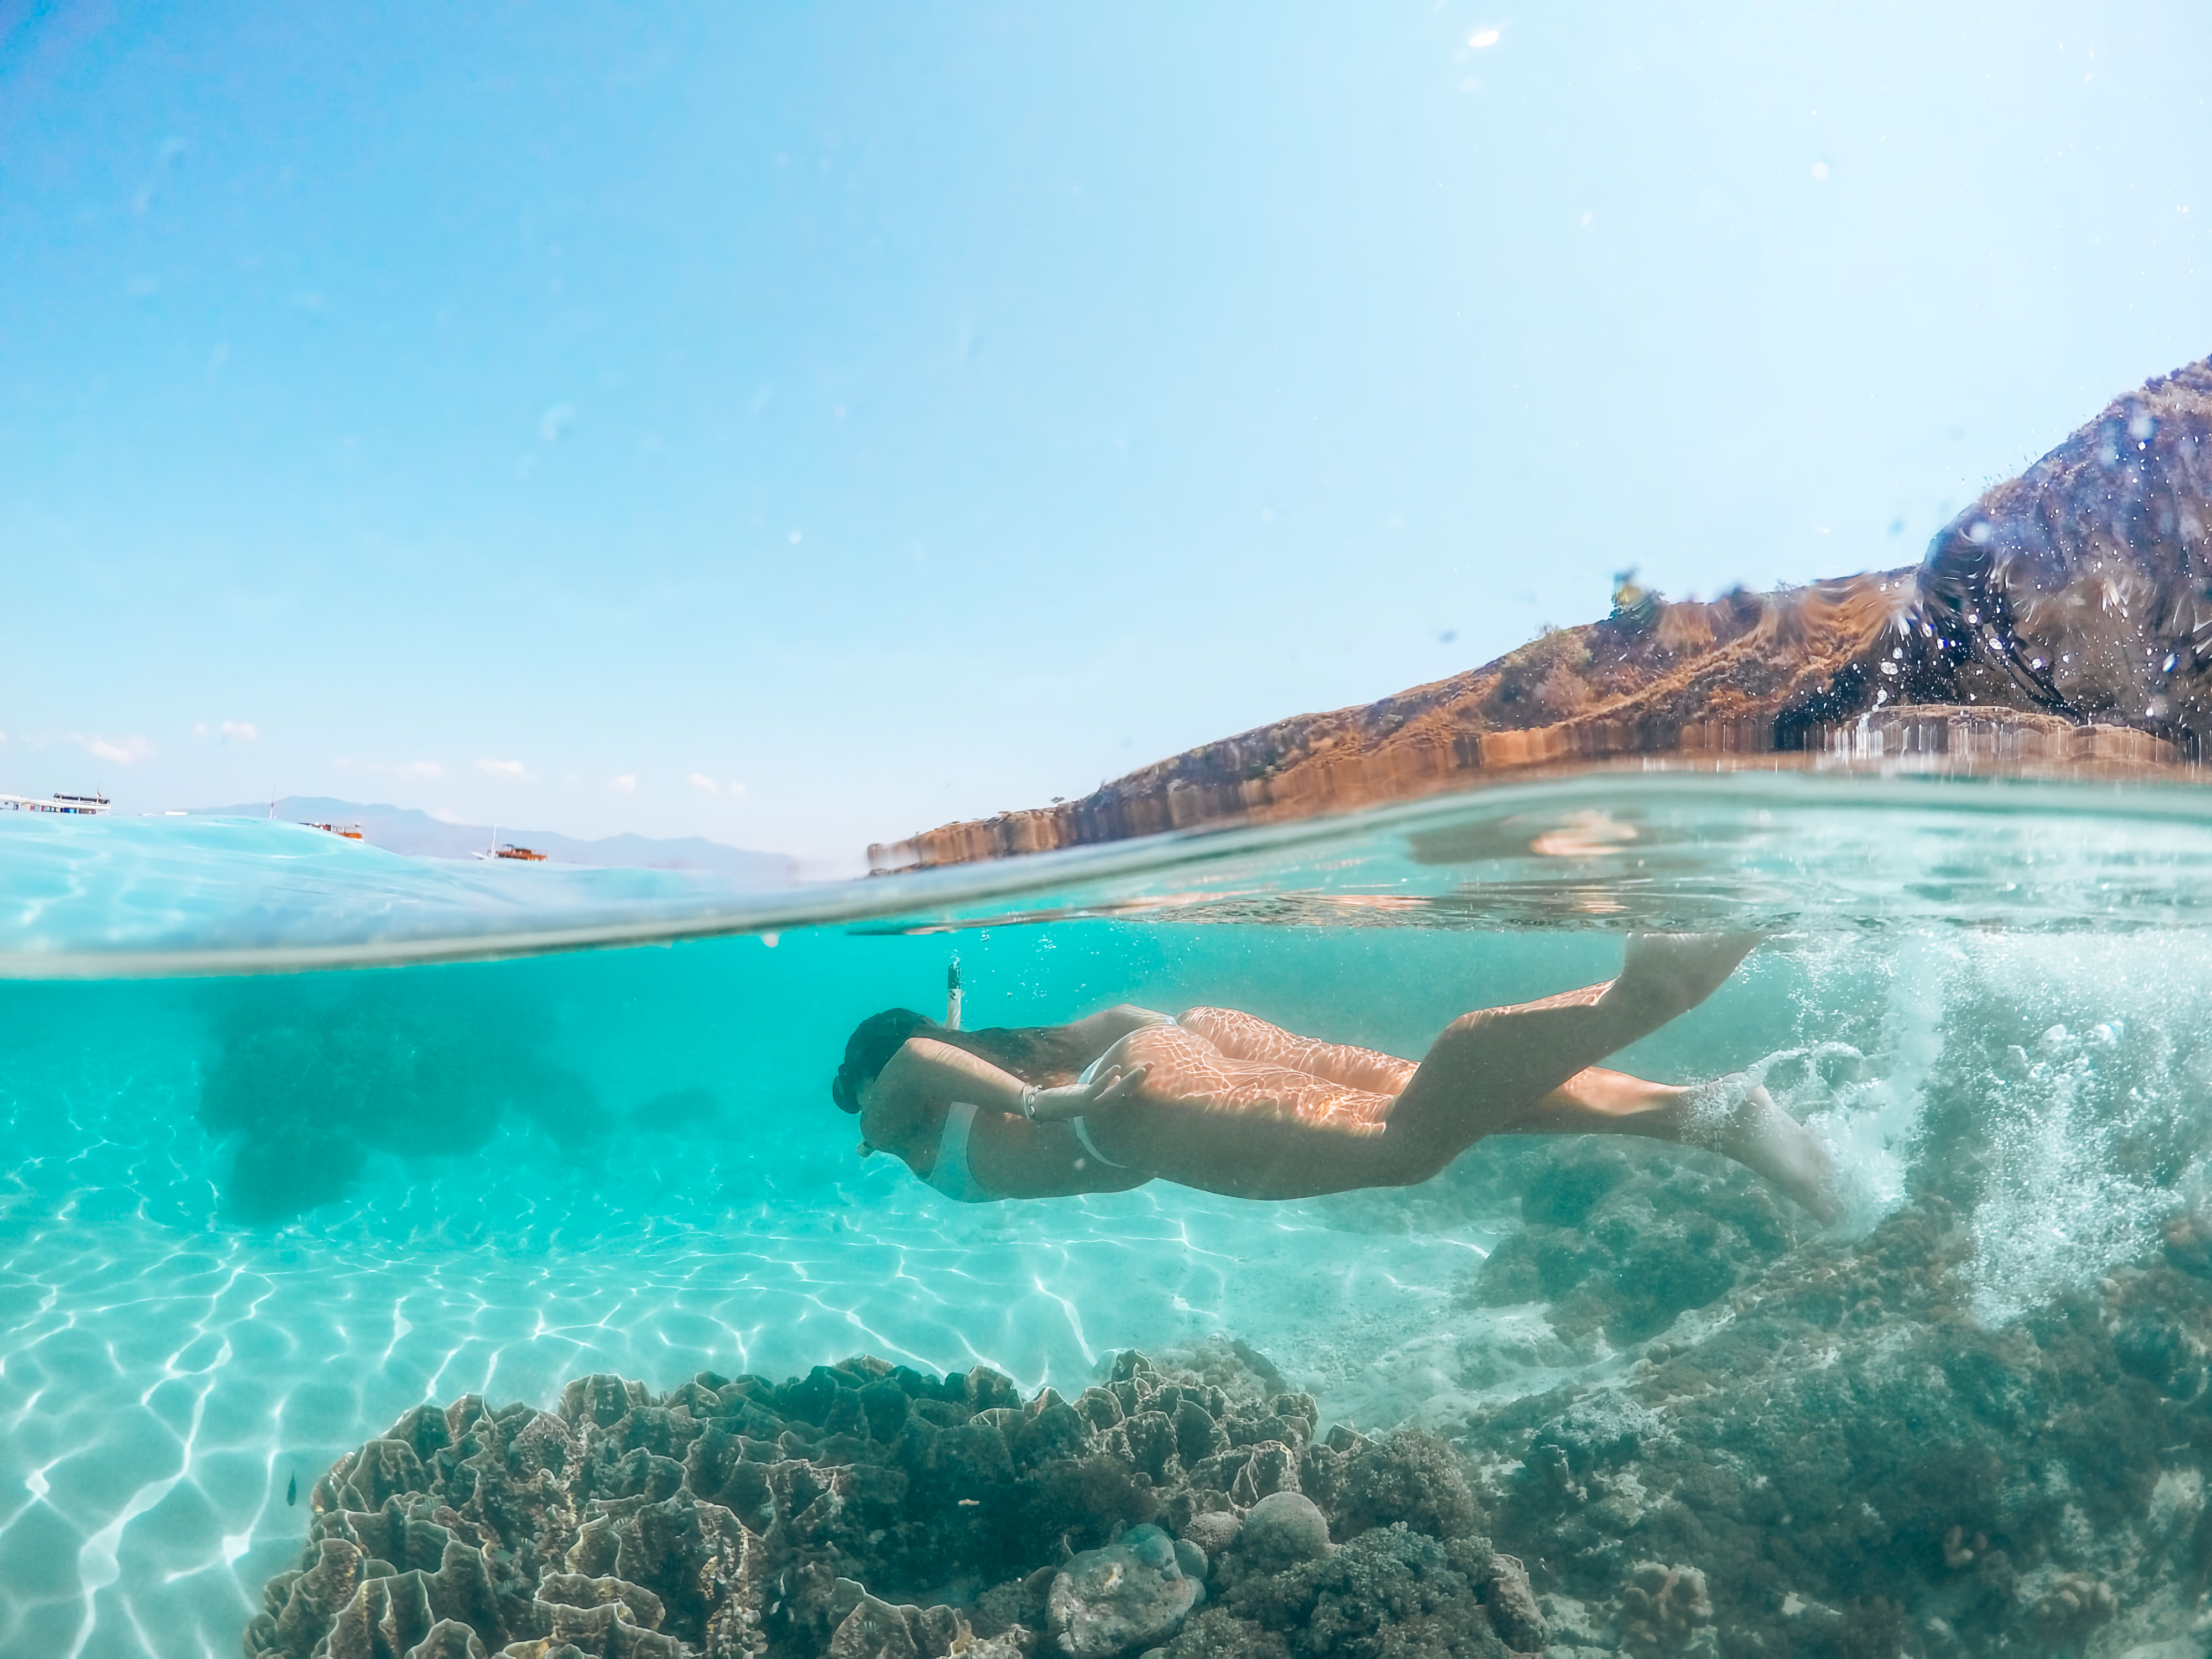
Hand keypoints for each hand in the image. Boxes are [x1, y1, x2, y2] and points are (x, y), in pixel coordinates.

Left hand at [1027, 1062, 1150, 1122]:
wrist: (1044, 1106)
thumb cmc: (1066, 1098)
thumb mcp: (1087, 1090)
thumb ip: (1102, 1086)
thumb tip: (1116, 1077)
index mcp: (1103, 1103)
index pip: (1125, 1092)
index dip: (1137, 1081)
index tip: (1148, 1068)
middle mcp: (1101, 1106)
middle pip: (1125, 1093)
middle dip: (1139, 1080)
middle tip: (1151, 1065)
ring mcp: (1092, 1104)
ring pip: (1115, 1093)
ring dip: (1129, 1082)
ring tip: (1142, 1069)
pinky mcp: (1082, 1100)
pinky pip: (1097, 1090)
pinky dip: (1107, 1079)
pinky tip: (1116, 1069)